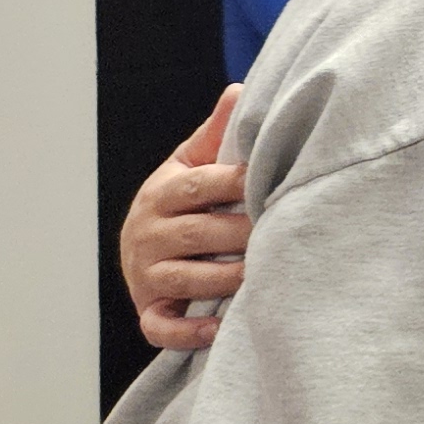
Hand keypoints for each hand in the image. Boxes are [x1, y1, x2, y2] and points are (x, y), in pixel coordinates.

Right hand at [125, 91, 250, 349]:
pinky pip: (163, 328)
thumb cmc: (182, 202)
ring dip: (226, 280)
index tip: (273, 180)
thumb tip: (239, 91)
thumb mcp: (191, 165)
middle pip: (198, 234)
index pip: (200, 185)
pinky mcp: (149, 311)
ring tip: (264, 274)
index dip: (237, 183)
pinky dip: (190, 333)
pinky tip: (222, 328)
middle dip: (240, 235)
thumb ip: (215, 136)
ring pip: (186, 280)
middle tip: (281, 232)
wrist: (141, 248)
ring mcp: (145, 276)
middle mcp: (148, 234)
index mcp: (161, 193)